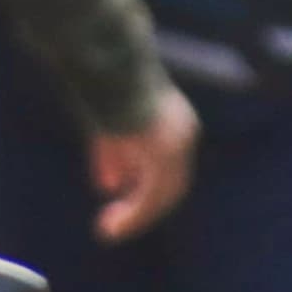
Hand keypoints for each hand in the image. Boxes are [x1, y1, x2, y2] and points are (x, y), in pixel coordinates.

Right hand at [86, 83, 198, 243]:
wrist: (111, 61)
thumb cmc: (109, 80)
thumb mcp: (111, 121)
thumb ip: (114, 154)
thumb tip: (109, 185)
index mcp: (177, 121)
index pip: (165, 163)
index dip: (141, 182)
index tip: (116, 192)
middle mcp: (182, 134)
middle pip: (169, 182)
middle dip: (140, 204)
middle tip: (113, 220)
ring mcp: (176, 145)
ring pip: (160, 195)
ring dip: (135, 216)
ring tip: (110, 230)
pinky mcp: (162, 156)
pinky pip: (150, 197)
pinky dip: (132, 215)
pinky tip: (113, 228)